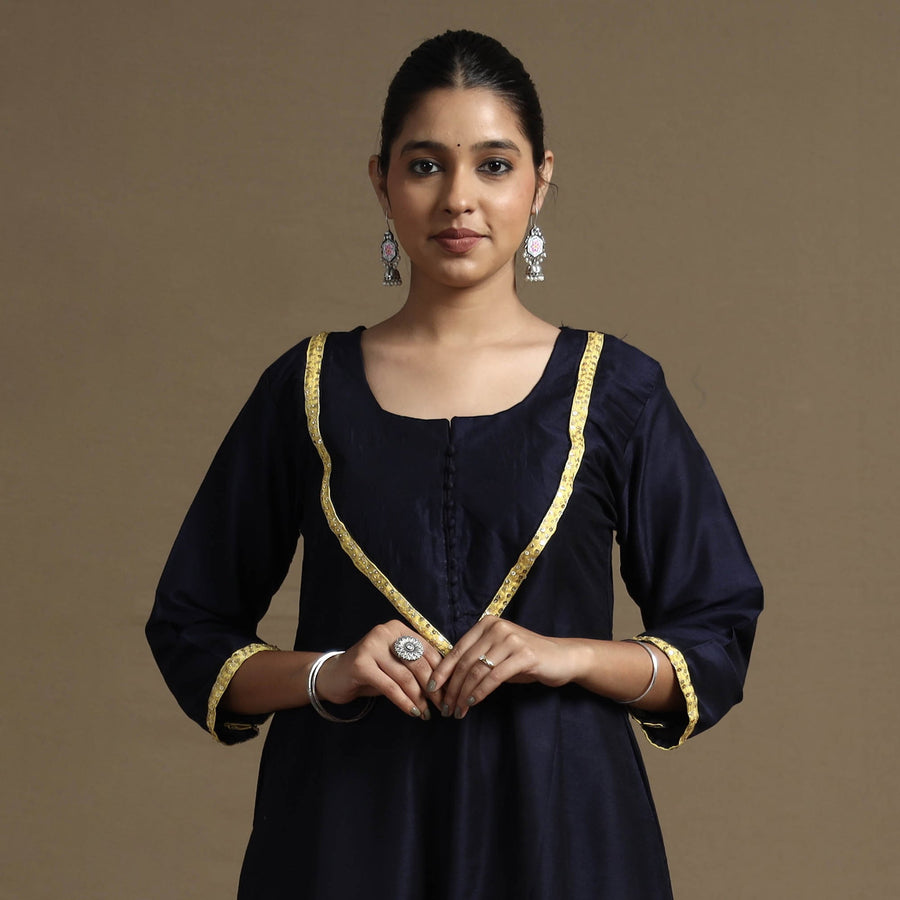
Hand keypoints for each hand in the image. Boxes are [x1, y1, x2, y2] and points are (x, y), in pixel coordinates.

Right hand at [314, 620, 443, 719]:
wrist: (334, 676)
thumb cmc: (371, 671)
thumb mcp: (395, 664)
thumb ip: (415, 667)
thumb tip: (445, 684)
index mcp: (397, 628)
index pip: (427, 650)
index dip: (441, 673)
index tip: (449, 692)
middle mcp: (384, 632)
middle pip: (418, 663)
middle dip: (433, 688)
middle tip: (442, 706)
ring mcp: (371, 646)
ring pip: (405, 677)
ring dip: (419, 699)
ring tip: (426, 713)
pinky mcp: (361, 664)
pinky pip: (390, 686)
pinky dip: (403, 701)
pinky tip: (412, 712)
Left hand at [430, 616, 581, 719]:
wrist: (563, 657)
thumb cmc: (526, 658)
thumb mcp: (498, 654)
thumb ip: (477, 659)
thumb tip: (447, 679)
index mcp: (487, 623)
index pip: (458, 649)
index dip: (443, 671)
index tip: (431, 688)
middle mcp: (497, 627)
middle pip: (466, 662)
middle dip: (452, 688)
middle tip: (445, 707)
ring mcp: (511, 640)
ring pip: (477, 671)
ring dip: (464, 694)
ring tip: (457, 711)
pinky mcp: (524, 655)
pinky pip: (494, 677)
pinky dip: (480, 693)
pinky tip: (473, 704)